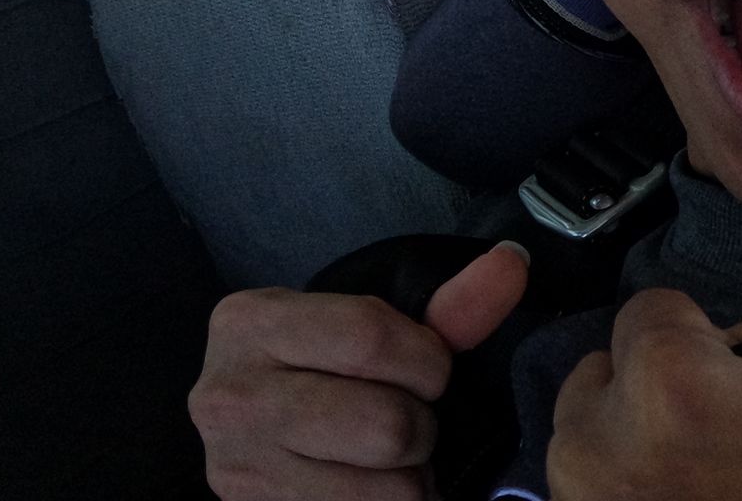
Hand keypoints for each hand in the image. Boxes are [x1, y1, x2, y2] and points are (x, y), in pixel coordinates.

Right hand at [189, 240, 529, 500]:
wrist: (250, 424)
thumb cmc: (323, 364)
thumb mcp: (372, 325)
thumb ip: (448, 306)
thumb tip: (513, 264)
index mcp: (253, 321)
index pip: (371, 337)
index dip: (425, 360)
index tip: (428, 370)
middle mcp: (228, 396)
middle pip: (384, 423)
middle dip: (420, 425)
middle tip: (408, 419)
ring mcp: (235, 467)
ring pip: (382, 489)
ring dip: (409, 478)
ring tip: (389, 459)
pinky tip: (370, 484)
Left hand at [546, 288, 741, 500]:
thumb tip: (732, 352)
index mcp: (671, 383)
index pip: (647, 310)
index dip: (697, 330)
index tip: (731, 365)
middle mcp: (604, 452)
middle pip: (596, 382)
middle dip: (644, 389)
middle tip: (712, 426)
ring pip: (581, 454)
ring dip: (626, 452)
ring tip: (701, 479)